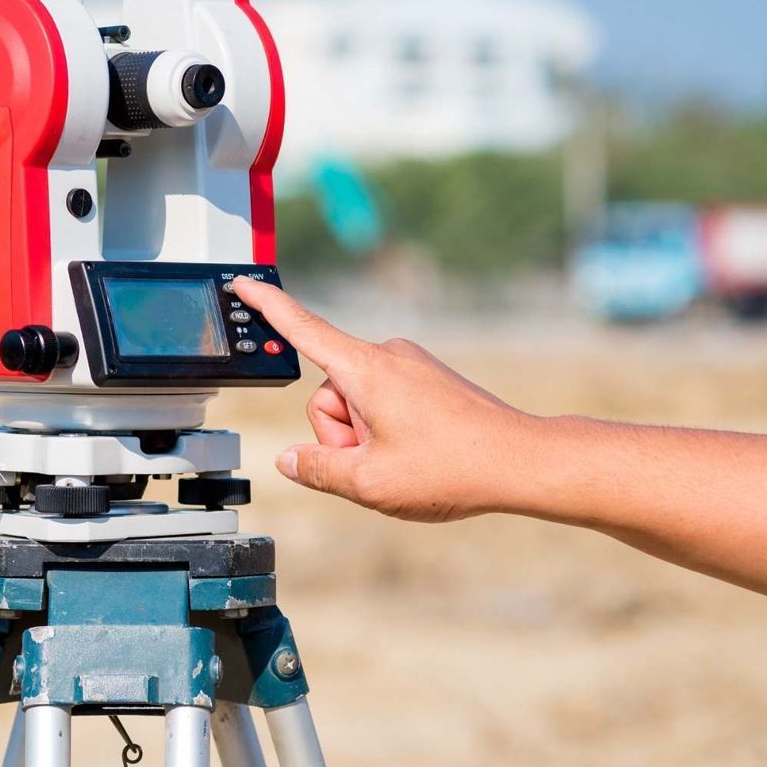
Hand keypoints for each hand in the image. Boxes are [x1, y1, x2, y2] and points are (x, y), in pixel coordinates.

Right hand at [230, 276, 540, 522]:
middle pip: (327, 397)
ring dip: (366, 437)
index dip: (267, 306)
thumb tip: (291, 460)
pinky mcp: (426, 379)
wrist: (523, 461)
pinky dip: (389, 431)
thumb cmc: (455, 468)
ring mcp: (409, 366)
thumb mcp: (369, 482)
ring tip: (408, 459)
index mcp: (365, 370)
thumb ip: (316, 469)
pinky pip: (383, 403)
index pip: (302, 330)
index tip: (242, 284)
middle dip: (341, 435)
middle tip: (381, 462)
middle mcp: (387, 356)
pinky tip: (421, 452)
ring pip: (355, 404)